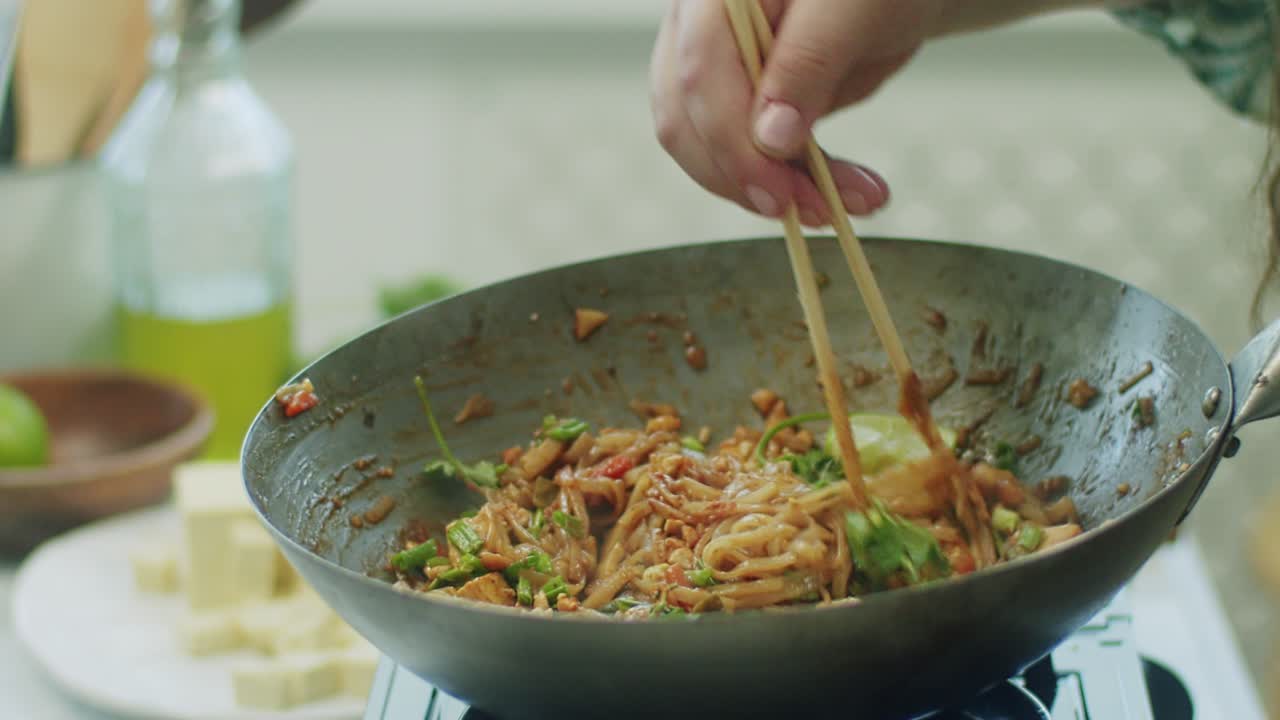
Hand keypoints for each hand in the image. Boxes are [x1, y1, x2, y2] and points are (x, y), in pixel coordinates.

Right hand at [650, 0, 942, 224]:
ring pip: (712, 152)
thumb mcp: (853, 10)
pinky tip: (839, 193)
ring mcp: (714, 71)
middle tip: (818, 210)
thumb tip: (769, 139)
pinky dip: (791, 184)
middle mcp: (696, 30)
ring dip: (776, 190)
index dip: (733, 143)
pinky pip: (748, 158)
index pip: (700, 76)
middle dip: (750, 179)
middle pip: (689, 122)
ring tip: (847, 202)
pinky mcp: (740, 106)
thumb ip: (808, 62)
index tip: (781, 191)